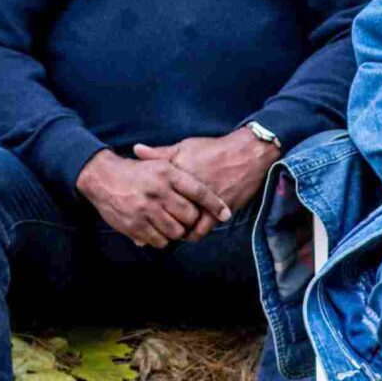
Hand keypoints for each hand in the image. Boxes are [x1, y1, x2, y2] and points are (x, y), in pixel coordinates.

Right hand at [76, 150, 217, 248]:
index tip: (226, 214)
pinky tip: (158, 230)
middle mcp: (158, 191)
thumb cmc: (137, 172)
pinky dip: (162, 239)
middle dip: (192, 220)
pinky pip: (159, 240)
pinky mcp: (135, 225)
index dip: (214, 204)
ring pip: (176, 231)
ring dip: (177, 231)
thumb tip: (207, 192)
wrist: (103, 177)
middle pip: (189, 215)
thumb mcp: (159, 164)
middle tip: (189, 219)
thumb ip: (181, 176)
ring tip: (172, 224)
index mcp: (166, 173)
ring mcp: (146, 210)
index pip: (198, 191)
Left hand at [133, 129, 277, 226]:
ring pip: (181, 226)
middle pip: (164, 214)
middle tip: (154, 225)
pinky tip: (190, 231)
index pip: (153, 196)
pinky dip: (193, 234)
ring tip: (172, 230)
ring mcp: (202, 203)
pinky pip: (200, 231)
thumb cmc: (213, 149)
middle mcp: (187, 191)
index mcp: (175, 174)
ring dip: (175, 231)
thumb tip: (136, 149)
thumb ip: (160, 153)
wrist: (245, 154)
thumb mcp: (184, 146)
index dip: (146, 206)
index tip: (141, 210)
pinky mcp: (217, 212)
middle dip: (157, 222)